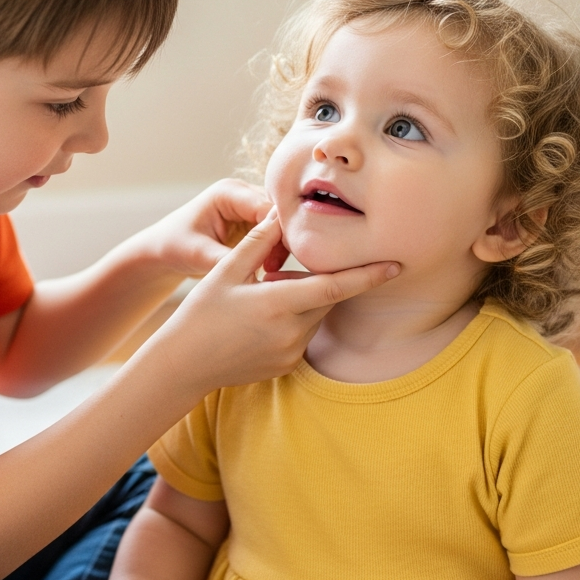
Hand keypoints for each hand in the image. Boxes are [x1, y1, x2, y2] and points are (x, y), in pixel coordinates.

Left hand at [136, 179, 271, 278]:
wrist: (165, 249)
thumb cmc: (175, 247)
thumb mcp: (199, 254)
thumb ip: (228, 259)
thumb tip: (256, 271)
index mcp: (228, 192)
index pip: (267, 207)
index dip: (278, 233)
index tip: (275, 262)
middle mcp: (243, 192)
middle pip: (278, 213)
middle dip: (281, 241)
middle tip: (272, 270)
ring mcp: (250, 204)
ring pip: (281, 223)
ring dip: (280, 247)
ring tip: (268, 271)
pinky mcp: (254, 219)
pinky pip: (275, 232)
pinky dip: (275, 249)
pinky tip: (267, 269)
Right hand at [143, 207, 399, 392]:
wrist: (183, 365)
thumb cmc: (200, 315)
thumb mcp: (224, 272)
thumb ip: (258, 243)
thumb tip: (280, 214)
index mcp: (277, 304)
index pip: (335, 286)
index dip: (368, 275)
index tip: (396, 265)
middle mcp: (291, 332)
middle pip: (324, 299)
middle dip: (315, 282)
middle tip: (277, 276)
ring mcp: (290, 352)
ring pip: (314, 317)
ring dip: (300, 302)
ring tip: (259, 300)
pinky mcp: (286, 365)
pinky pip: (301, 336)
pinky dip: (290, 322)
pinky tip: (257, 322)